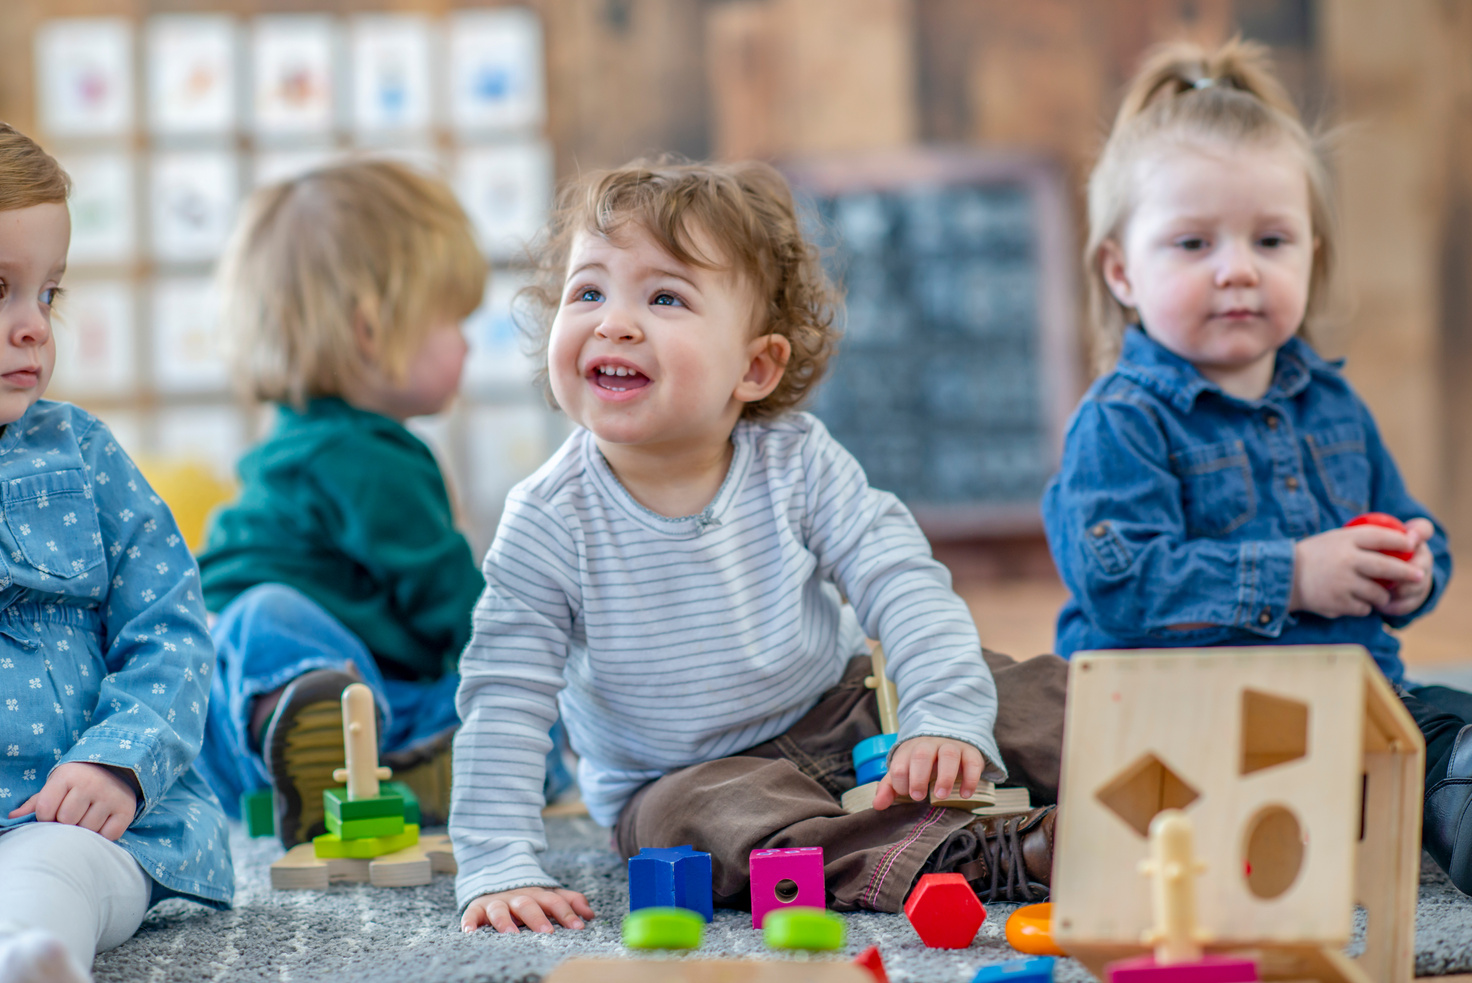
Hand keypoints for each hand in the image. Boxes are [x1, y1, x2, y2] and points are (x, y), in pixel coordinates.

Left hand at [7, 762, 138, 840]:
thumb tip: (13, 818)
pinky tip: (101, 823)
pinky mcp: (126, 810)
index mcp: (68, 776)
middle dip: (66, 824)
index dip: (46, 817)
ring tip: (87, 818)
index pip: (45, 810)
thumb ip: (35, 803)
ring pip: (87, 830)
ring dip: (85, 830)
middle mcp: (91, 783)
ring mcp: (111, 796)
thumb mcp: (56, 786)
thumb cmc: (77, 782)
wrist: (116, 769)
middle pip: (66, 821)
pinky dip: (103, 835)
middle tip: (72, 816)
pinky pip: (108, 835)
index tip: (53, 813)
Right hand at [461, 886, 593, 933]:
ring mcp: (496, 902)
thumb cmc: (528, 897)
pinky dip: (469, 922)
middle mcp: (517, 897)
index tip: (578, 927)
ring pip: (500, 909)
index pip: (554, 901)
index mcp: (537, 894)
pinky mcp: (477, 908)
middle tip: (547, 932)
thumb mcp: (549, 896)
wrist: (495, 879)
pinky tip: (470, 932)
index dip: (567, 913)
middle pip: (528, 904)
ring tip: (511, 935)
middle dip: (537, 917)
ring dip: (505, 921)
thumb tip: (591, 914)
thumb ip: (570, 902)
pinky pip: (471, 914)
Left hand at [871, 736, 982, 810]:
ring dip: (945, 776)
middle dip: (918, 777)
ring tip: (941, 795)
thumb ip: (889, 788)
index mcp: (909, 751)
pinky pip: (972, 761)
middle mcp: (929, 745)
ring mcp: (951, 746)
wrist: (946, 739)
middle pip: (921, 755)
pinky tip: (965, 794)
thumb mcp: (904, 772)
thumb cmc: (921, 763)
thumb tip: (877, 805)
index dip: (900, 782)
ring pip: (948, 755)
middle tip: (918, 797)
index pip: (899, 764)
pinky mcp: (970, 752)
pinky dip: (970, 778)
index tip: (907, 794)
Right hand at [1289, 522, 1427, 618]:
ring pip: (1377, 593)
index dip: (1400, 540)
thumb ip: (1361, 540)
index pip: (1380, 537)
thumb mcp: (1334, 539)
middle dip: (1407, 572)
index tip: (1412, 544)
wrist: (1282, 577)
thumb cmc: (1313, 556)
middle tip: (1419, 575)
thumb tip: (1400, 542)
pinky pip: (1363, 608)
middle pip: (1387, 567)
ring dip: (1381, 596)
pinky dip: (1363, 606)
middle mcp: (1345, 560)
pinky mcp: (1338, 603)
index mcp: (1344, 540)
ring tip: (1377, 595)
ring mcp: (1342, 583)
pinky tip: (1353, 601)